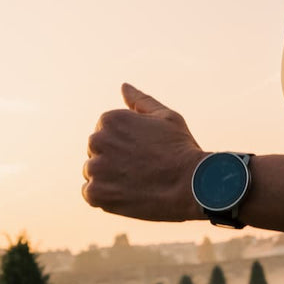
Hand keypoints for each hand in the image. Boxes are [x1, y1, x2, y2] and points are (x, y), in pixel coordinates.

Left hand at [82, 83, 203, 221]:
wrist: (191, 185)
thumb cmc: (182, 149)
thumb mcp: (166, 117)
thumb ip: (141, 101)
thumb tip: (124, 86)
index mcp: (110, 119)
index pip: (105, 133)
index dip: (126, 145)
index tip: (143, 153)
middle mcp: (97, 140)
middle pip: (97, 152)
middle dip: (114, 160)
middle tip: (142, 169)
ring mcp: (95, 168)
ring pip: (94, 173)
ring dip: (109, 179)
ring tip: (136, 183)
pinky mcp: (96, 193)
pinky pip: (92, 194)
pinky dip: (107, 197)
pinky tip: (129, 195)